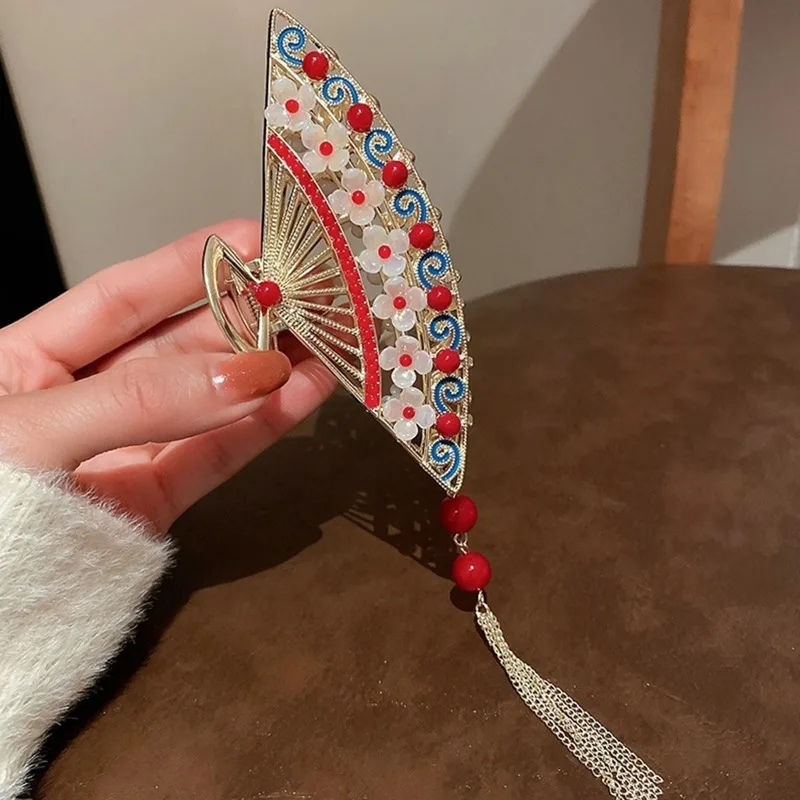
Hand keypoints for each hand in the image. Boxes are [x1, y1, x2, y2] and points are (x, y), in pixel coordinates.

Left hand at [0, 220, 336, 531]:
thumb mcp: (34, 433)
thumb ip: (140, 401)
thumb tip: (251, 374)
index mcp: (28, 360)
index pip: (122, 297)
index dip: (191, 264)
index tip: (255, 237)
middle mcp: (86, 399)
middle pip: (180, 343)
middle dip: (245, 314)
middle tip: (310, 290)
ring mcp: (125, 451)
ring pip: (211, 398)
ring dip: (272, 366)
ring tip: (328, 335)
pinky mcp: (156, 502)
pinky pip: (218, 454)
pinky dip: (266, 425)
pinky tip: (306, 390)